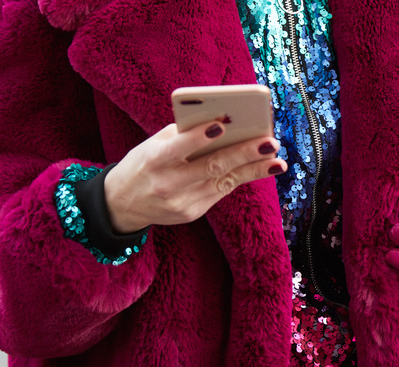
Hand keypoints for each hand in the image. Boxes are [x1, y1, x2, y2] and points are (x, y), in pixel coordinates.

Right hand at [104, 121, 286, 232]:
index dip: (198, 138)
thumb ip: (182, 134)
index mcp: (154, 161)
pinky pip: (222, 191)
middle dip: (243, 154)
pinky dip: (243, 177)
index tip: (221, 125)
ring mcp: (182, 202)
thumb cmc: (142, 164)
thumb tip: (222, 121)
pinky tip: (263, 168)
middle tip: (269, 142)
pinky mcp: (192, 213)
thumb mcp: (152, 145)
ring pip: (224, 182)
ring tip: (277, 160)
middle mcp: (168, 184)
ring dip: (253, 170)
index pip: (178, 148)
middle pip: (211, 167)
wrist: (121, 204)